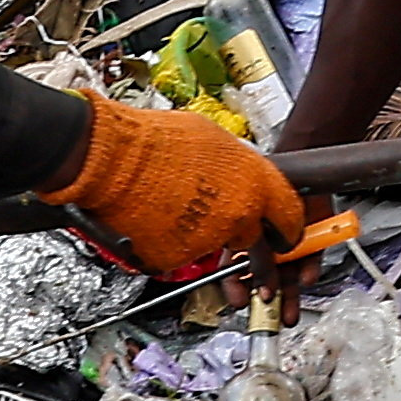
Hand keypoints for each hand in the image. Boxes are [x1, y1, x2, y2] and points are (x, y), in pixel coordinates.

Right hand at [40, 96, 311, 280]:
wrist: (110, 160)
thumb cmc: (155, 142)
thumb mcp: (213, 140)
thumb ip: (238, 167)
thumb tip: (241, 175)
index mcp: (254, 184)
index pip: (290, 216)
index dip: (288, 228)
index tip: (284, 236)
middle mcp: (238, 217)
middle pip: (257, 246)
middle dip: (254, 253)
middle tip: (246, 258)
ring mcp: (208, 242)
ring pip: (217, 249)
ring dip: (207, 242)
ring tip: (179, 216)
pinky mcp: (178, 260)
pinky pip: (183, 256)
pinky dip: (175, 246)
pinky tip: (159, 225)